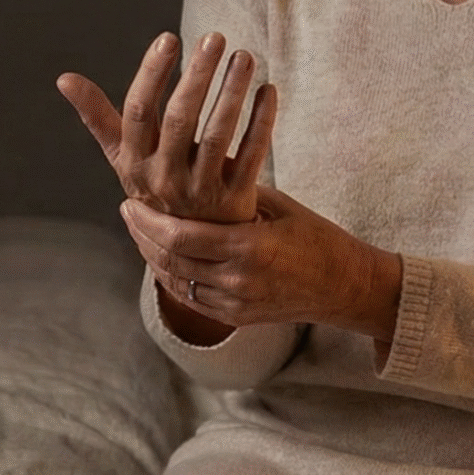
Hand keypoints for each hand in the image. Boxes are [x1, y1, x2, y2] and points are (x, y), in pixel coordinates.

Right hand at [56, 31, 277, 223]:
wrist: (191, 247)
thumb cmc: (155, 185)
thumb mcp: (123, 157)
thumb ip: (98, 117)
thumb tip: (63, 78)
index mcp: (135, 162)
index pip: (139, 112)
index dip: (152, 75)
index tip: (169, 39)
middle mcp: (165, 178)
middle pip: (180, 120)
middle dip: (197, 76)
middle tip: (213, 37)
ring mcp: (202, 190)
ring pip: (218, 135)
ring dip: (232, 93)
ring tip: (244, 56)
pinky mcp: (235, 199)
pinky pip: (252, 154)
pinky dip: (262, 122)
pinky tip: (269, 90)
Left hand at [117, 186, 404, 345]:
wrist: (345, 286)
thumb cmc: (315, 235)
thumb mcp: (276, 204)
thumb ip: (234, 189)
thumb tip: (193, 155)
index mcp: (248, 247)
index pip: (179, 236)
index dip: (147, 220)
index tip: (130, 201)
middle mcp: (237, 281)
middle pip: (169, 259)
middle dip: (142, 235)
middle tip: (129, 211)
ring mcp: (236, 305)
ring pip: (175, 282)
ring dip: (151, 256)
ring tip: (140, 231)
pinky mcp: (236, 318)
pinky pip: (190, 299)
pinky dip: (170, 277)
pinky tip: (161, 257)